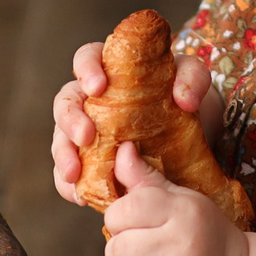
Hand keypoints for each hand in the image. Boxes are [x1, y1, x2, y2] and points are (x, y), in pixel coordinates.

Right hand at [49, 43, 222, 204]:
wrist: (191, 135)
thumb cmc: (183, 96)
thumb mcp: (194, 80)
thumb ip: (193, 79)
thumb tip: (184, 99)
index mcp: (109, 68)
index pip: (86, 58)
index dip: (86, 69)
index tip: (98, 87)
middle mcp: (90, 99)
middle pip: (65, 103)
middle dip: (70, 120)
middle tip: (85, 136)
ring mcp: (85, 132)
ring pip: (61, 140)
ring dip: (63, 157)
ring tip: (74, 174)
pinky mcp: (88, 162)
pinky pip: (69, 174)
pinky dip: (69, 185)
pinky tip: (80, 197)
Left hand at [101, 143, 248, 255]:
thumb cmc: (200, 231)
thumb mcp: (180, 199)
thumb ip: (145, 179)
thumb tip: (118, 150)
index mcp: (181, 212)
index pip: (123, 211)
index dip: (120, 217)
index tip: (134, 222)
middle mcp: (180, 247)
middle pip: (115, 249)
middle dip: (122, 249)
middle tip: (143, 249)